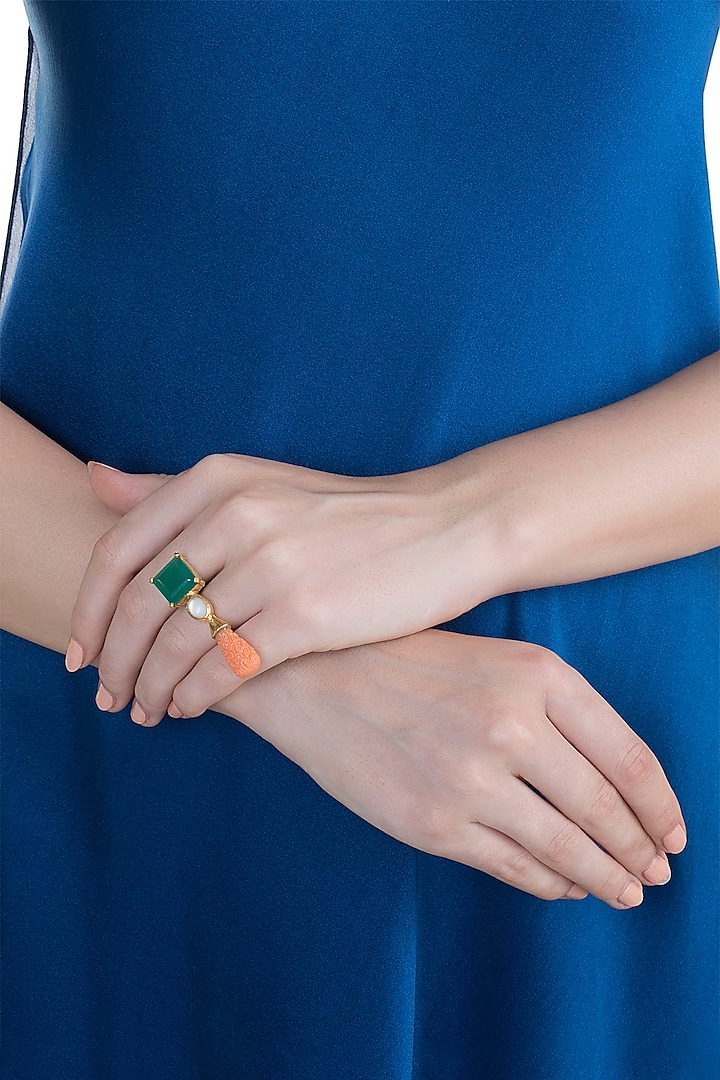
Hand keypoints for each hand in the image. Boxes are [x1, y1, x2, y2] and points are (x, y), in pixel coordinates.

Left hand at [68, 455, 495, 721]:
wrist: (445, 529)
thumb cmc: (348, 516)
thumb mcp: (260, 483)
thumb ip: (175, 488)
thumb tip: (95, 479)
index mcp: (218, 479)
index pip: (119, 550)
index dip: (88, 609)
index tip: (79, 650)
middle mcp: (237, 514)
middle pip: (140, 602)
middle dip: (114, 659)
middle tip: (107, 695)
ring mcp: (272, 564)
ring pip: (178, 641)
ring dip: (151, 686)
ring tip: (146, 711)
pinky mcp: (306, 614)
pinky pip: (226, 668)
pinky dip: (196, 696)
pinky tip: (191, 709)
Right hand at [209, 628, 686, 908]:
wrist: (312, 674)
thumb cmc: (406, 658)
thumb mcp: (494, 657)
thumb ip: (558, 710)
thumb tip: (616, 785)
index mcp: (536, 675)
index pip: (629, 758)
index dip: (662, 807)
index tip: (675, 834)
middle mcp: (511, 726)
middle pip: (605, 810)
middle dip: (640, 850)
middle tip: (656, 872)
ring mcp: (470, 779)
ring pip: (566, 848)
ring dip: (606, 877)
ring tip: (624, 891)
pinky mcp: (432, 823)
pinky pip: (513, 867)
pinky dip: (550, 884)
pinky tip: (566, 888)